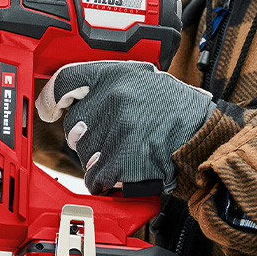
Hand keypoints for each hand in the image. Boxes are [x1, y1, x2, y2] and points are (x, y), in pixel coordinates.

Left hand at [36, 61, 215, 194]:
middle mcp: (113, 97)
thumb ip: (111, 84)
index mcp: (117, 74)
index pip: (67, 80)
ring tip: (125, 153)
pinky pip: (94, 176)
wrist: (206, 137)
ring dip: (97, 159)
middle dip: (86, 136)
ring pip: (83, 152)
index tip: (50, 108)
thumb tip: (76, 96)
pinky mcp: (120, 158)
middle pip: (73, 124)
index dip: (52, 97)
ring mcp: (116, 128)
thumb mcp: (145, 79)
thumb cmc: (179, 111)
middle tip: (110, 137)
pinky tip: (121, 173)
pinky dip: (104, 181)